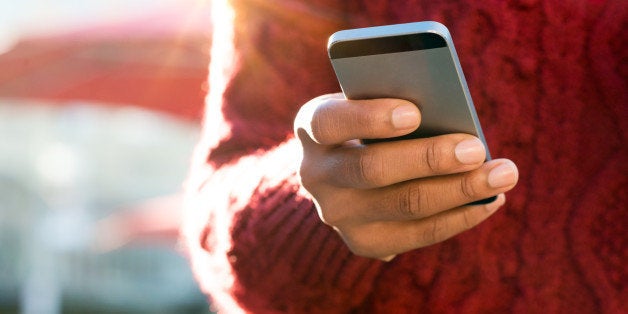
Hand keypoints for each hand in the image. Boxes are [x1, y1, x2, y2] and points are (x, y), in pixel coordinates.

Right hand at [294, 93, 517, 259]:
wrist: (346, 171)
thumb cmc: (372, 122)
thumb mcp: (372, 102)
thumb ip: (396, 102)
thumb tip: (453, 118)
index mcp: (312, 126)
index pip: (329, 122)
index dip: (369, 119)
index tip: (414, 113)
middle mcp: (315, 174)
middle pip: (372, 169)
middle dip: (430, 159)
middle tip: (477, 149)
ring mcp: (337, 214)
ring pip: (404, 205)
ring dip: (460, 190)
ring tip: (502, 174)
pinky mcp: (364, 242)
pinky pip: (419, 235)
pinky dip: (460, 216)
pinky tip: (491, 200)